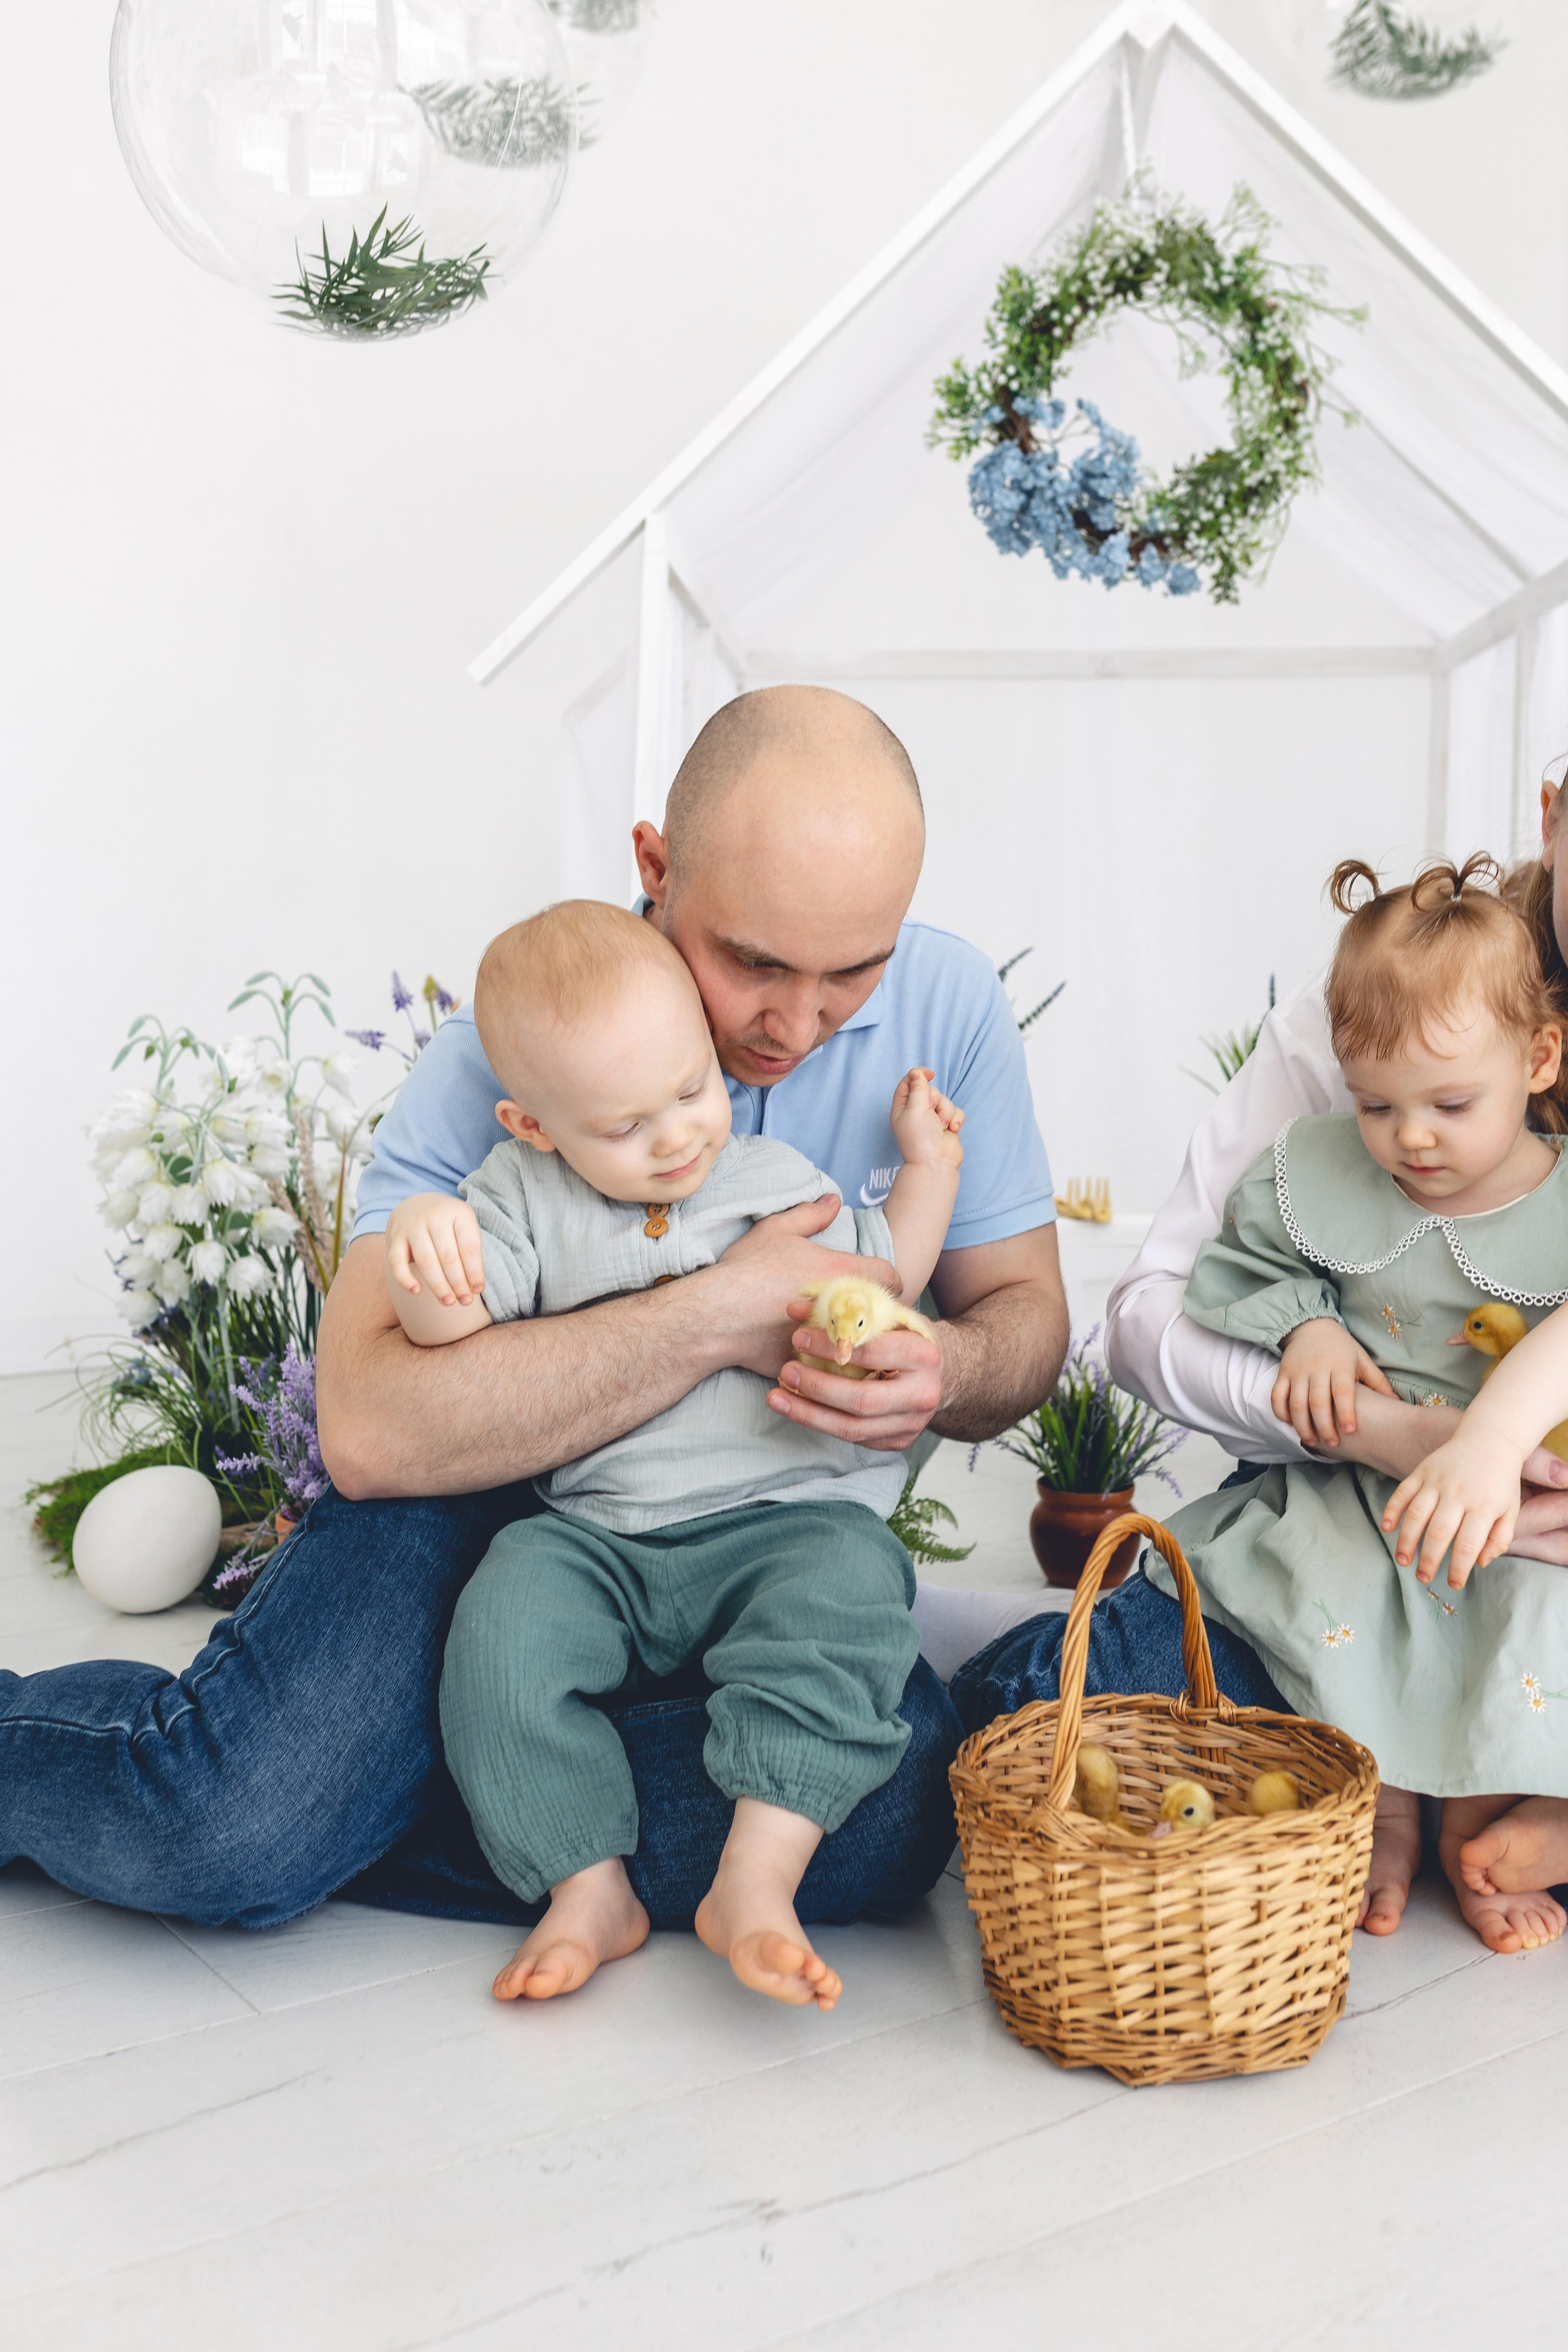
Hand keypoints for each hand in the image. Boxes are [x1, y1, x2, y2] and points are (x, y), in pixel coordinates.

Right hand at [385, 1191, 485, 1307]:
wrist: (417, 1205)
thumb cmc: (448, 1225)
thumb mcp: (464, 1230)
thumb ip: (469, 1255)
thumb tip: (473, 1288)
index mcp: (458, 1213)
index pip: (469, 1247)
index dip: (474, 1272)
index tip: (477, 1290)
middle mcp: (434, 1216)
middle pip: (448, 1256)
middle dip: (458, 1282)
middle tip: (465, 1301)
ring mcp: (413, 1225)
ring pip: (426, 1261)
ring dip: (438, 1285)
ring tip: (448, 1301)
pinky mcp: (395, 1237)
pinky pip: (396, 1261)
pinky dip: (405, 1279)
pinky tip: (417, 1291)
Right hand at [710, 1197, 901, 1381]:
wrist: (715, 1316)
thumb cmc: (746, 1270)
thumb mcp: (776, 1230)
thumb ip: (810, 1214)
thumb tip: (834, 1200)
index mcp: (842, 1272)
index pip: (891, 1276)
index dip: (886, 1279)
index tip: (874, 1284)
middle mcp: (843, 1308)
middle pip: (881, 1312)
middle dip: (874, 1311)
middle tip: (858, 1309)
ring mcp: (830, 1341)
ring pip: (863, 1345)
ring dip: (858, 1340)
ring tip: (844, 1335)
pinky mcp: (814, 1366)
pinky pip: (835, 1368)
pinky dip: (833, 1364)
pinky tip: (823, 1357)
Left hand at [768, 1309, 942, 1451]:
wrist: (945, 1375)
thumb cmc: (909, 1339)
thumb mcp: (888, 1317)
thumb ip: (845, 1311)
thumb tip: (795, 1309)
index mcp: (924, 1355)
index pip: (871, 1353)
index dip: (830, 1347)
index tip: (798, 1338)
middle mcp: (922, 1394)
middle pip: (861, 1399)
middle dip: (817, 1387)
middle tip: (786, 1371)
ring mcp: (911, 1424)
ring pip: (852, 1429)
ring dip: (809, 1414)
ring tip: (777, 1397)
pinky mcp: (898, 1442)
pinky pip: (853, 1438)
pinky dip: (821, 1424)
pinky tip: (798, 1409)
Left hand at [889, 1067, 963, 1172]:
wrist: (936, 1164)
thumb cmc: (920, 1138)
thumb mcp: (915, 1109)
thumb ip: (918, 1088)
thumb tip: (917, 1073)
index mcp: (902, 1108)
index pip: (909, 1083)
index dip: (918, 1075)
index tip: (930, 1074)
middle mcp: (916, 1112)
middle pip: (930, 1090)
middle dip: (935, 1100)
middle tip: (931, 1114)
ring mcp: (933, 1119)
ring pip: (945, 1101)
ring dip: (946, 1112)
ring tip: (941, 1127)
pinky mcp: (947, 1125)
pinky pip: (956, 1112)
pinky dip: (955, 1120)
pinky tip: (952, 1130)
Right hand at [1271, 1317, 1394, 1448]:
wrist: (1311, 1325)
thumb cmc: (1341, 1347)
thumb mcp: (1361, 1359)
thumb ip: (1377, 1382)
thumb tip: (1396, 1403)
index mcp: (1340, 1365)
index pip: (1342, 1391)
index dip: (1345, 1412)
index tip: (1350, 1431)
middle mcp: (1317, 1368)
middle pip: (1317, 1401)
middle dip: (1324, 1425)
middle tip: (1333, 1442)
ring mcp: (1297, 1371)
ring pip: (1296, 1403)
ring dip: (1302, 1425)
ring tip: (1312, 1441)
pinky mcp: (1283, 1373)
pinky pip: (1277, 1396)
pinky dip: (1281, 1412)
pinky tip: (1290, 1424)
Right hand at [1382, 1428, 1529, 1587]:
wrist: (1490, 1439)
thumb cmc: (1501, 1481)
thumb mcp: (1510, 1511)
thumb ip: (1499, 1539)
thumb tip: (1480, 1563)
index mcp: (1483, 1506)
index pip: (1467, 1544)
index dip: (1458, 1568)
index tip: (1453, 1583)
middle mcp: (1458, 1494)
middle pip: (1439, 1533)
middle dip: (1429, 1560)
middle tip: (1423, 1577)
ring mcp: (1437, 1481)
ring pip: (1416, 1515)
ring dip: (1406, 1540)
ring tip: (1403, 1560)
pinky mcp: (1422, 1471)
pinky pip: (1402, 1492)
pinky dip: (1391, 1510)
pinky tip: (1387, 1528)